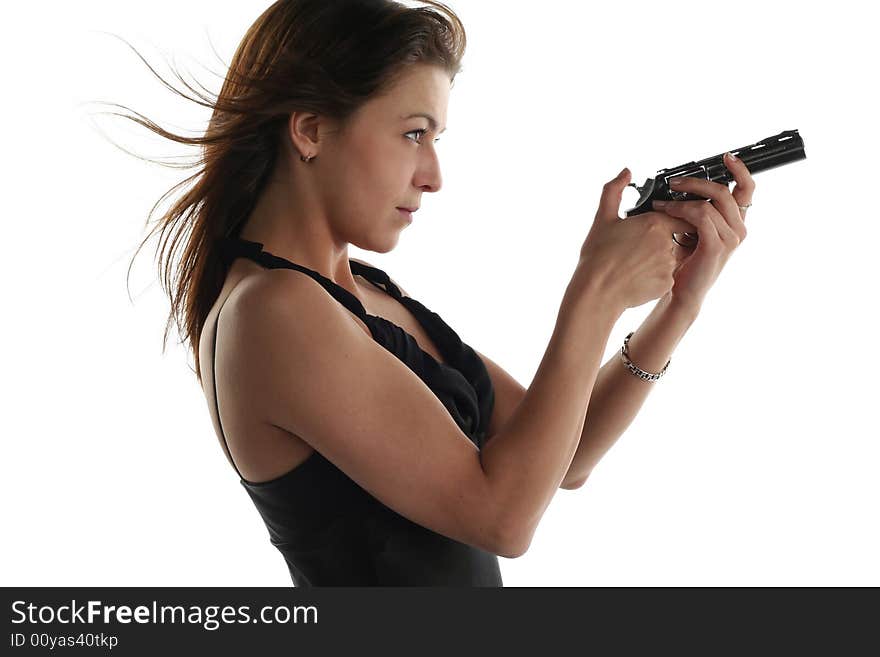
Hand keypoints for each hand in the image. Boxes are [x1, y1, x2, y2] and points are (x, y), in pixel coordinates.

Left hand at [651, 152, 754, 309]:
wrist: (682, 292)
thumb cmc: (685, 262)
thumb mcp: (693, 230)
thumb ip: (696, 210)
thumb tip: (682, 187)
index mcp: (735, 222)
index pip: (747, 189)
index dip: (740, 170)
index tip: (726, 157)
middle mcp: (738, 228)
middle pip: (724, 191)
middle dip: (696, 182)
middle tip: (673, 182)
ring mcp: (730, 239)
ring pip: (709, 203)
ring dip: (681, 199)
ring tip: (661, 204)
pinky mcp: (716, 246)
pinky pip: (701, 217)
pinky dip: (681, 210)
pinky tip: (666, 213)